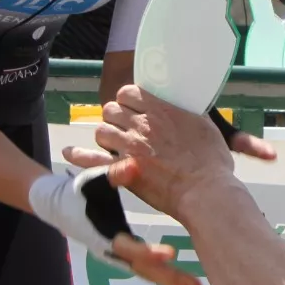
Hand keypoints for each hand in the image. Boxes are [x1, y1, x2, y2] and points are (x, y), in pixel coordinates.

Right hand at [26, 165, 204, 284]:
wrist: (58, 205)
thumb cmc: (78, 191)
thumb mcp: (93, 179)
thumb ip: (114, 173)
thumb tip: (134, 165)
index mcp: (105, 235)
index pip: (129, 248)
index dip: (148, 253)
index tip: (171, 255)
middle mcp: (112, 251)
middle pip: (144, 270)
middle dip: (170, 279)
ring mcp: (118, 256)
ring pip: (146, 272)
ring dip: (171, 280)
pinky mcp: (124, 254)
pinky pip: (146, 267)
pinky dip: (164, 273)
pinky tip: (184, 279)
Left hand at [62, 85, 273, 221]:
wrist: (205, 192)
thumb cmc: (212, 164)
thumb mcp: (207, 129)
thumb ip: (191, 117)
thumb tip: (190, 109)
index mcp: (161, 109)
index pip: (130, 92)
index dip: (128, 99)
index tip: (133, 107)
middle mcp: (142, 123)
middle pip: (112, 109)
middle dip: (115, 116)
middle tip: (124, 127)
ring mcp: (130, 145)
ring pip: (102, 130)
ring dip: (106, 136)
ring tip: (114, 145)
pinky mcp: (122, 169)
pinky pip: (92, 157)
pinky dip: (80, 155)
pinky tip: (72, 153)